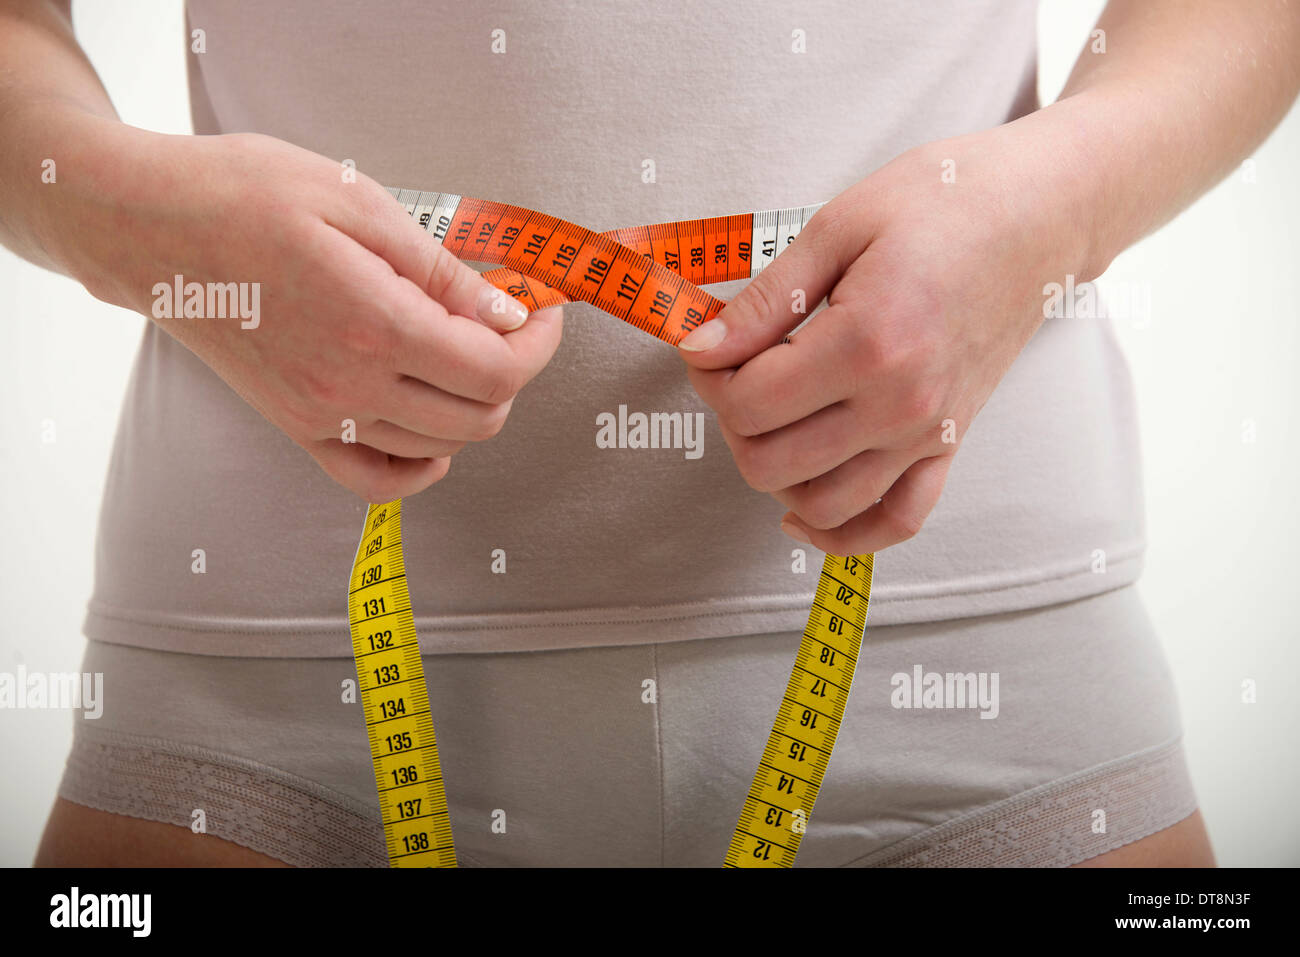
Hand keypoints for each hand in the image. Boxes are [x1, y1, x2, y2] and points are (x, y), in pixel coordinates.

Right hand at [53, 125, 560, 501]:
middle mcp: (350, 386)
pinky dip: (419, 465)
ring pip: (439, 447)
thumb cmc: (245, 193)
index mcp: (374, 323)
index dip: (539, 345)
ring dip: (473, 406)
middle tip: (508, 323)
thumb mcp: (357, 201)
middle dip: (514, 372)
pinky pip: (374, 481)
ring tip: (463, 351)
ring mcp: (319, 416)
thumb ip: (442, 270)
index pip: (495, 370)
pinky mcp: (295, 427)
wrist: (147, 227)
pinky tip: (430, 428)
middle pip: (480, 417)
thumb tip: (508, 313)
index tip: (542, 310)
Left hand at [676, 124, 1090, 554]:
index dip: (709, 375)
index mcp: (867, 342)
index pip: (748, 403)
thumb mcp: (837, 227)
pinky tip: (800, 511)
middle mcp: (900, 404)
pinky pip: (895, 521)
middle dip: (732, 421)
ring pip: (819, 504)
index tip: (710, 344)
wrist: (1041, 214)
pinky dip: (842, 531)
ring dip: (774, 471)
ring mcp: (927, 433)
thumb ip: (762, 302)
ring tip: (771, 418)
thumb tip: (700, 348)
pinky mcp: (947, 444)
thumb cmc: (945, 203)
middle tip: (735, 372)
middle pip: (769, 462)